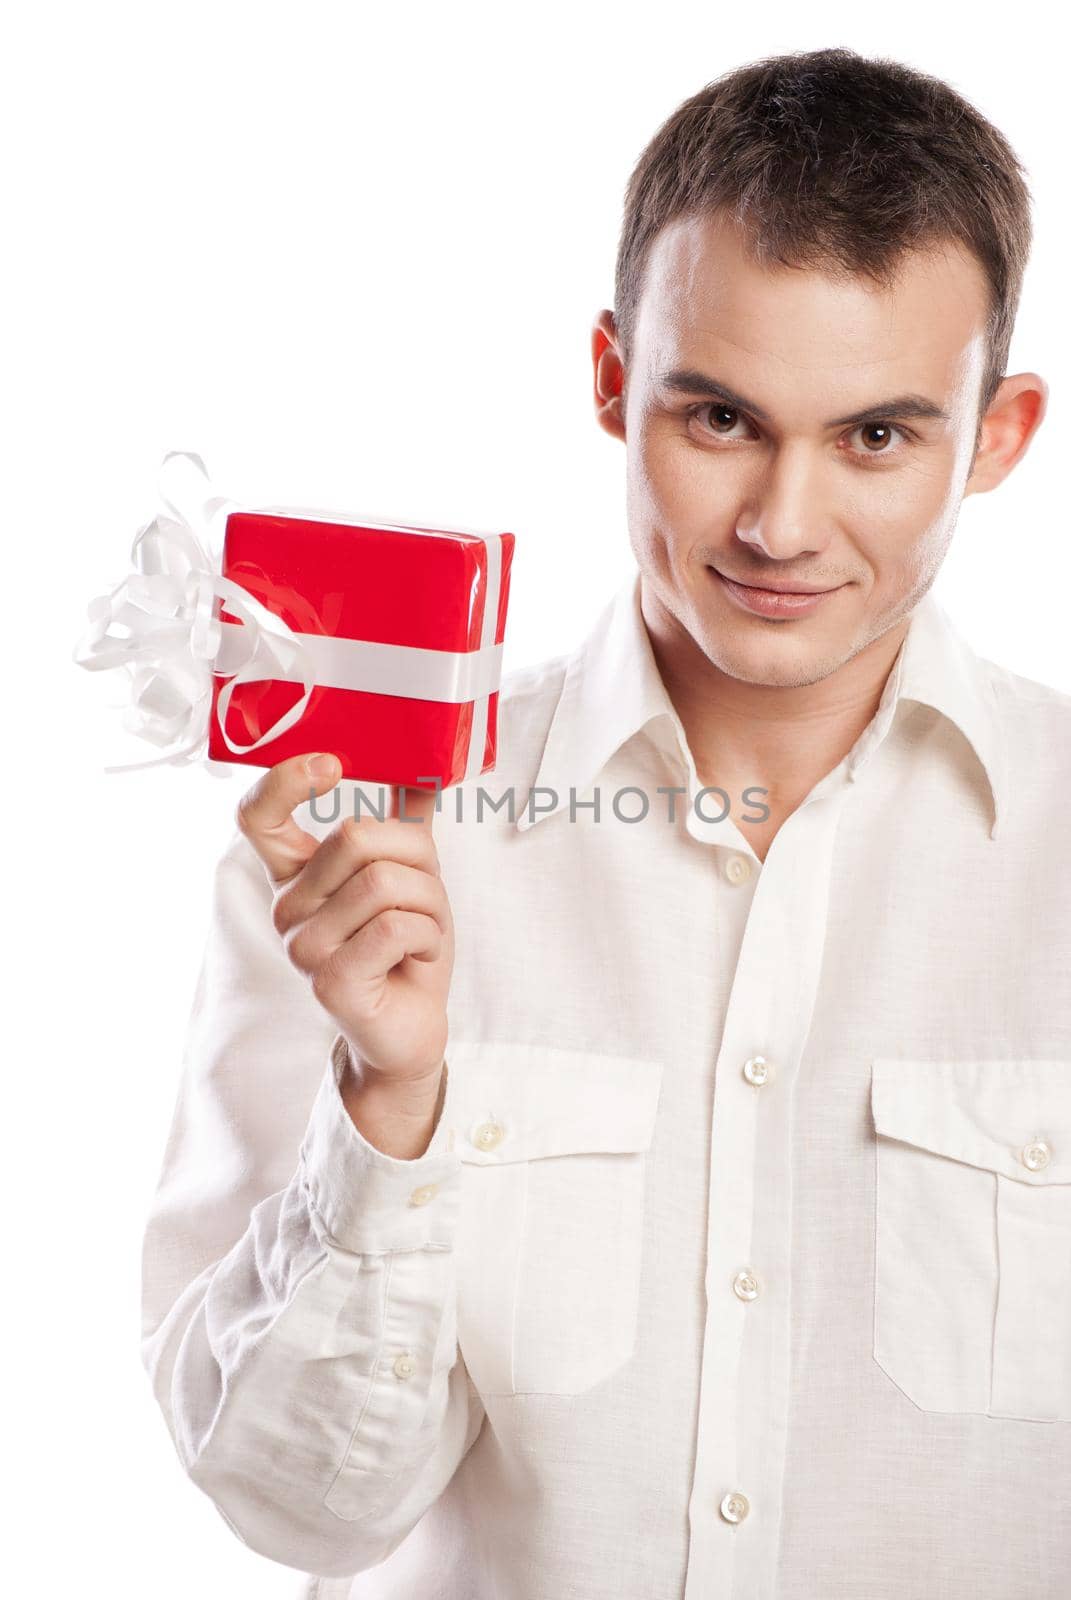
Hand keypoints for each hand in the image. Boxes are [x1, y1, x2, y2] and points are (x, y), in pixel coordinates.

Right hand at [236, 753, 453, 1085]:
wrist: (410, 1026)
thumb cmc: (404, 949)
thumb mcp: (408, 875)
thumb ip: (405, 823)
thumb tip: (424, 764)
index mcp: (296, 875)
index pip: (258, 816)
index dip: (285, 780)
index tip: (331, 763)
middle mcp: (286, 908)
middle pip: (355, 837)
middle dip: (415, 862)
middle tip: (420, 898)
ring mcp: (302, 947)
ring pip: (383, 881)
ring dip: (427, 903)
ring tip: (419, 932)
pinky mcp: (329, 981)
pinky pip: (395, 925)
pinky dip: (428, 935)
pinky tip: (418, 956)